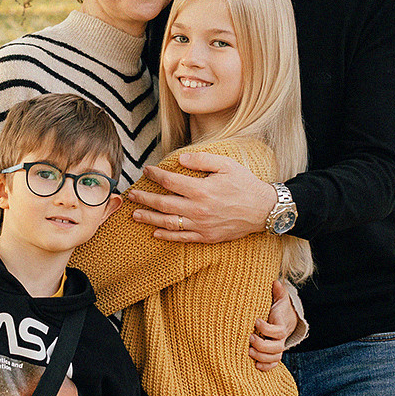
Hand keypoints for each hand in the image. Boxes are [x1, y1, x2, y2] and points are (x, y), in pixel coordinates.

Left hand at [126, 151, 274, 243]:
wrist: (263, 210)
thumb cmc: (245, 184)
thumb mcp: (226, 165)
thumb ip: (202, 160)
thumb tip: (181, 158)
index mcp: (201, 189)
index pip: (170, 181)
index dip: (155, 175)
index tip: (146, 171)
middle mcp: (198, 209)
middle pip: (163, 204)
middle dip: (144, 199)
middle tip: (131, 195)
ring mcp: (201, 225)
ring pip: (168, 223)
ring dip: (149, 218)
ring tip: (134, 214)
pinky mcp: (206, 236)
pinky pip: (182, 238)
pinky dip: (166, 236)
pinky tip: (154, 232)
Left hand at [250, 280, 296, 370]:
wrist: (284, 320)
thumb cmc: (277, 309)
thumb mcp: (279, 299)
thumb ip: (278, 292)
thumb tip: (276, 282)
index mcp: (280, 326)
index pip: (277, 330)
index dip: (267, 328)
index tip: (256, 320)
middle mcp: (280, 339)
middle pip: (277, 347)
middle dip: (262, 345)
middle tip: (250, 338)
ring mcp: (277, 347)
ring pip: (275, 357)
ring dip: (262, 356)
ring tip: (249, 350)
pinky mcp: (273, 354)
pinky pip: (273, 364)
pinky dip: (266, 367)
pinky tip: (256, 365)